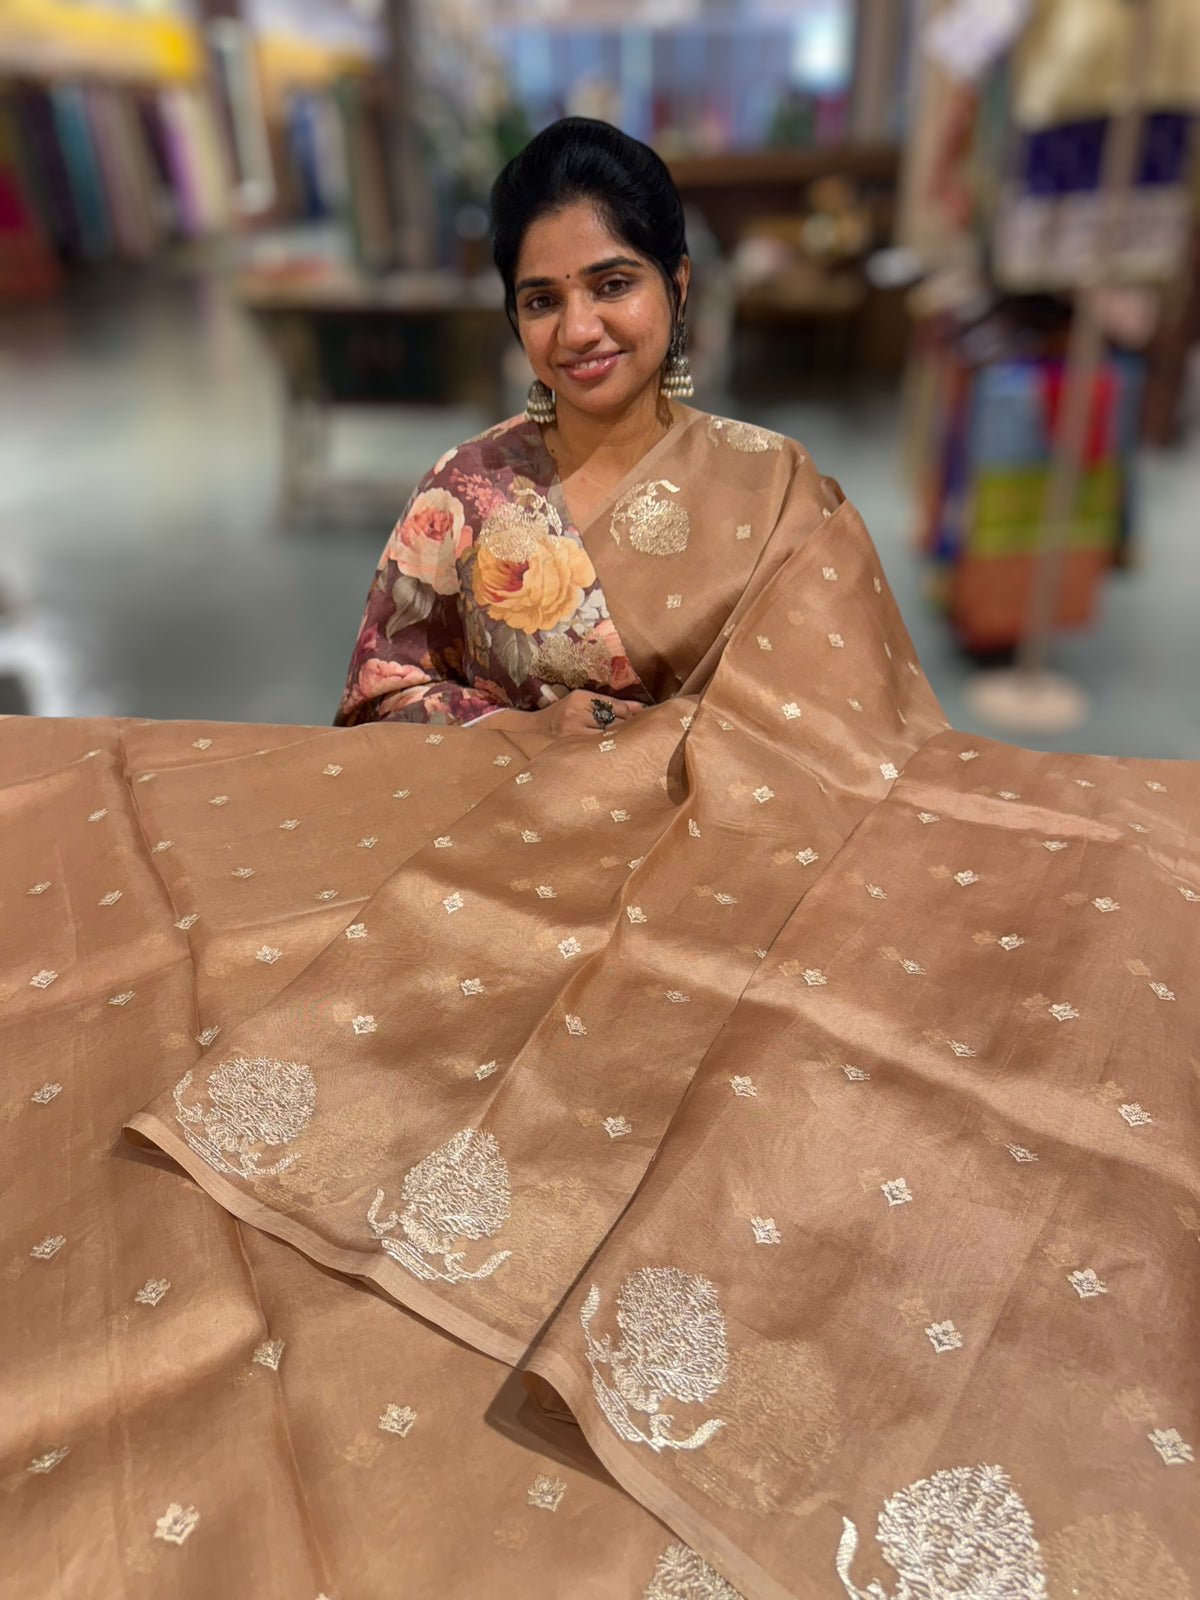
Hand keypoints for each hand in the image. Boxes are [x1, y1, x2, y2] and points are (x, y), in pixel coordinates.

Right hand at [485, 692, 643, 736]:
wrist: (535, 728)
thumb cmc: (563, 714)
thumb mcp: (584, 702)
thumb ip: (612, 704)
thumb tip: (641, 709)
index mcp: (580, 697)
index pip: (614, 706)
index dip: (630, 715)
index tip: (639, 720)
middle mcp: (575, 711)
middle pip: (612, 721)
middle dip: (627, 728)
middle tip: (638, 735)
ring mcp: (571, 729)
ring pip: (605, 735)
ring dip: (617, 740)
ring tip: (624, 744)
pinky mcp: (569, 744)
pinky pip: (595, 746)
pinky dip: (604, 748)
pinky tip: (609, 752)